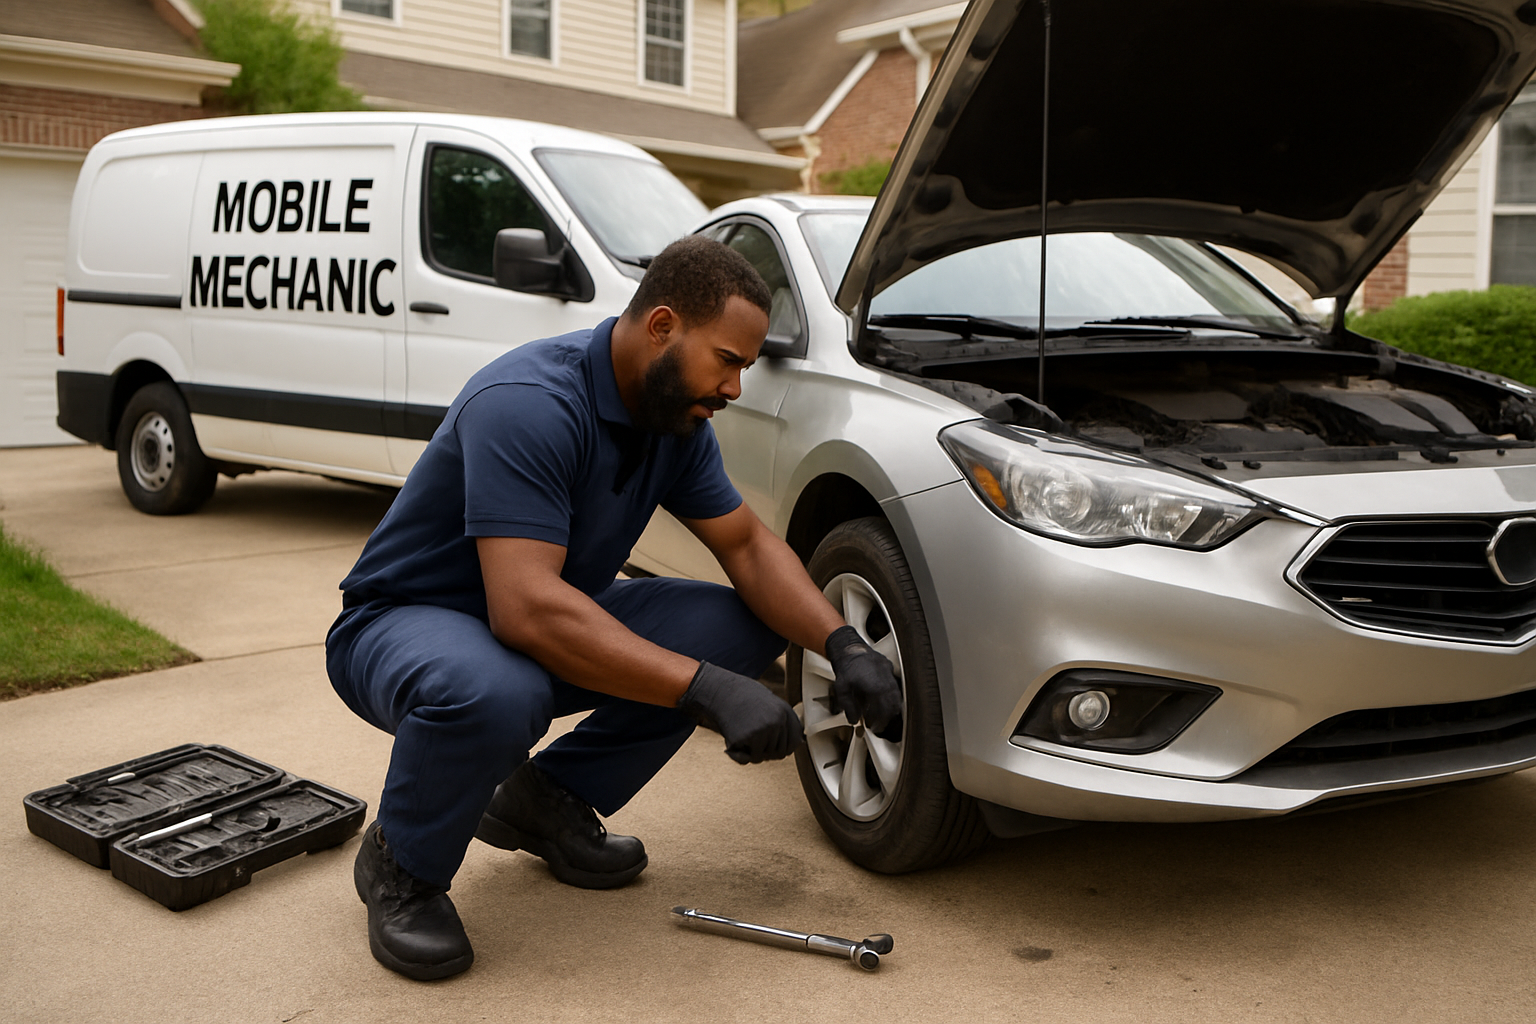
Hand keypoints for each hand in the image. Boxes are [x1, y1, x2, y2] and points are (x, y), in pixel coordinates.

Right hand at [677, 662, 804, 763]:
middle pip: (780, 753)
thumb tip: (800, 743)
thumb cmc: (741, 698)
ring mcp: (764, 730)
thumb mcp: (769, 704)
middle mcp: (777, 721)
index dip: (781, 747)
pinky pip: (748, 759)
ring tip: (741, 731)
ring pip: (763, 757)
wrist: (718, 690)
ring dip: (751, 751)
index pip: (794, 743)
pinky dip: (739, 754)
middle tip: (751, 736)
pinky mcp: (748, 737)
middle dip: (766, 750)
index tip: (769, 741)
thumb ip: (782, 721)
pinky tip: (733, 737)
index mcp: (785, 712)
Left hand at [823, 625, 903, 741]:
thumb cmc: (846, 667)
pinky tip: (883, 700)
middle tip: (879, 724)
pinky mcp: (889, 668)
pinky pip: (895, 686)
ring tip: (882, 714)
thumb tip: (853, 720)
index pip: (883, 711)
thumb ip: (848, 707)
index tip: (875, 727)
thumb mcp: (842, 690)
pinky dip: (891, 696)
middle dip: (887, 717)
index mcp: (876, 688)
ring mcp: (889, 674)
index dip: (880, 722)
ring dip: (890, 707)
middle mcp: (886, 681)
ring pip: (897, 696)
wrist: (849, 648)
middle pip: (893, 705)